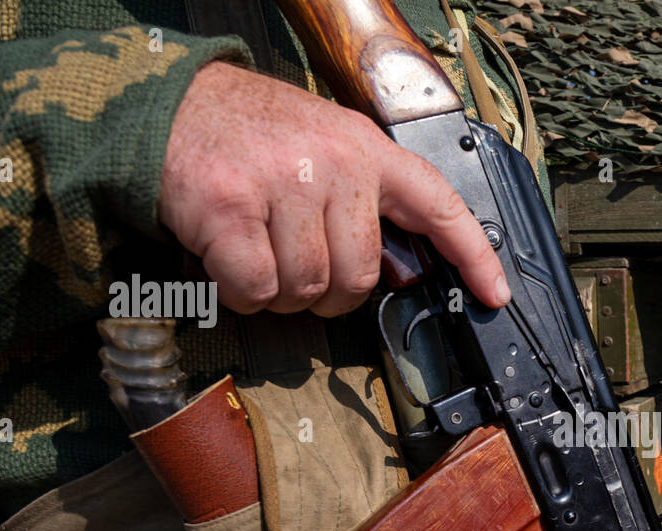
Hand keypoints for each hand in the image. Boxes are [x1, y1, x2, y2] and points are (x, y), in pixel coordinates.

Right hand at [158, 62, 508, 316]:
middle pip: (357, 278)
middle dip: (326, 291)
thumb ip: (363, 200)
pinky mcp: (232, 207)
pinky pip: (257, 290)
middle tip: (295, 261)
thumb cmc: (250, 139)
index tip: (495, 293)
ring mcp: (283, 182)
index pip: (437, 204)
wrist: (167, 105)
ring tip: (258, 251)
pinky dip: (240, 292)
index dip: (472, 255)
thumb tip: (395, 272)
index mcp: (365, 149)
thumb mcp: (324, 147)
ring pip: (306, 289)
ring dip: (279, 292)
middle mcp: (333, 163)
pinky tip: (226, 258)